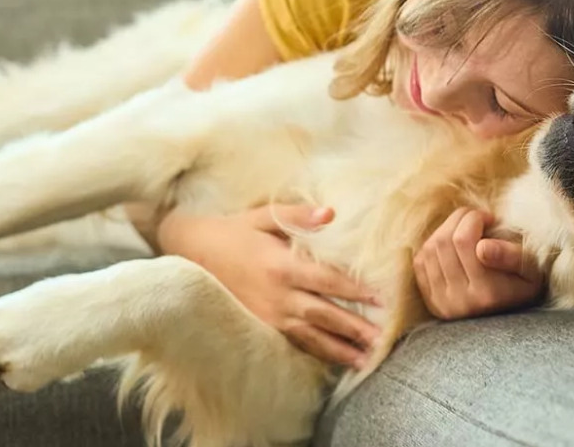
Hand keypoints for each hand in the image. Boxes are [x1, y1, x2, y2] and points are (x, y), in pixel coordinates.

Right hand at [156, 204, 380, 368]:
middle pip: (323, 314)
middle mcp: (277, 294)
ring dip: (338, 349)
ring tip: (364, 359)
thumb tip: (331, 214)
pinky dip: (315, 353)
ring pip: (310, 336)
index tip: (381, 299)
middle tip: (382, 339)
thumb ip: (299, 215)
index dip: (355, 291)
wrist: (191, 252)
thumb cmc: (233, 231)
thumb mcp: (264, 216)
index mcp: (281, 265)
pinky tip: (333, 361)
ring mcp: (267, 314)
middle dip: (354, 328)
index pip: (327, 281)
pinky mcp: (259, 326)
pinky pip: (292, 342)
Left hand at [413, 208, 544, 319]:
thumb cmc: (523, 284)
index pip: (463, 240)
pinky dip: (434, 245)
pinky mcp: (431, 301)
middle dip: (459, 219)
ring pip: (430, 248)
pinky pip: (421, 261)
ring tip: (466, 230)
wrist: (510, 321)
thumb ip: (512, 257)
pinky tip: (453, 246)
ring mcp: (442, 303)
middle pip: (444, 241)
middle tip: (476, 219)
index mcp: (487, 293)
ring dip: (447, 229)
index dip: (474, 218)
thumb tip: (483, 247)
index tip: (490, 219)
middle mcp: (460, 301)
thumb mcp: (531, 271)